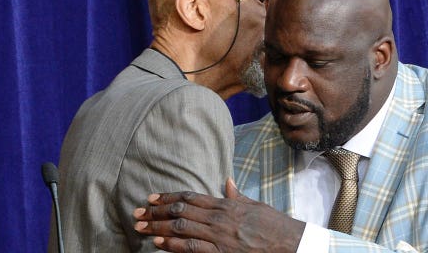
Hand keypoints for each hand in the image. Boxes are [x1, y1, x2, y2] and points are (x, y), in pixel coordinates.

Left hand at [133, 178, 305, 252]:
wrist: (290, 243)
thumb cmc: (274, 225)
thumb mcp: (255, 206)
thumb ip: (237, 195)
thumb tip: (227, 181)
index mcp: (226, 205)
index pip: (191, 198)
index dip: (169, 197)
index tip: (152, 197)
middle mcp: (219, 218)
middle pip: (181, 212)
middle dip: (156, 212)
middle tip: (137, 212)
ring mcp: (219, 237)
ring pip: (182, 229)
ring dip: (158, 228)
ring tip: (141, 227)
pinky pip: (192, 249)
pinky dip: (174, 246)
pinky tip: (159, 244)